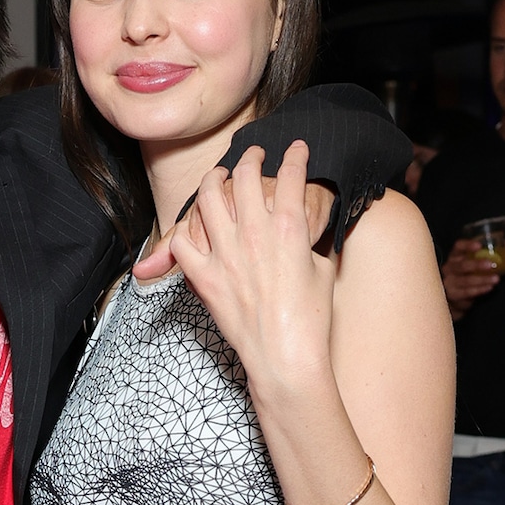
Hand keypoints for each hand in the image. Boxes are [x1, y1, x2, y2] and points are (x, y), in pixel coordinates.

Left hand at [168, 141, 336, 388]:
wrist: (286, 358)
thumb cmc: (311, 319)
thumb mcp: (322, 270)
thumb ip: (308, 244)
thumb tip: (303, 234)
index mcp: (290, 229)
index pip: (292, 176)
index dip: (297, 156)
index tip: (297, 147)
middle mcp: (254, 235)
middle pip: (245, 176)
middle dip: (251, 157)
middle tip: (254, 154)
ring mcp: (225, 255)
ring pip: (207, 199)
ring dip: (212, 180)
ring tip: (218, 175)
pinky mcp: (204, 278)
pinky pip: (182, 243)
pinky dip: (185, 232)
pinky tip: (192, 228)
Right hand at [441, 237, 499, 319]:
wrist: (454, 294)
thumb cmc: (467, 274)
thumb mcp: (475, 262)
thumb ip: (490, 253)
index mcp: (455, 256)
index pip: (458, 247)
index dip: (467, 245)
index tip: (478, 245)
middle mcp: (449, 268)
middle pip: (461, 265)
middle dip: (476, 264)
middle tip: (490, 264)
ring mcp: (450, 281)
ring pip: (465, 280)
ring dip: (482, 279)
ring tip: (495, 279)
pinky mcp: (453, 294)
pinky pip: (467, 292)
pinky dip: (479, 289)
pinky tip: (489, 287)